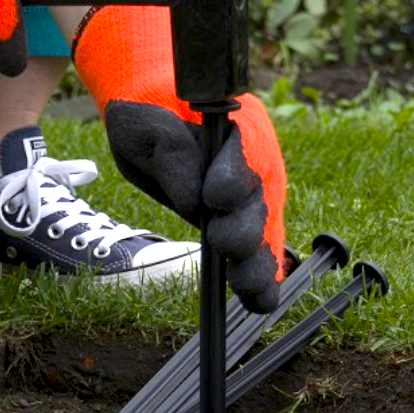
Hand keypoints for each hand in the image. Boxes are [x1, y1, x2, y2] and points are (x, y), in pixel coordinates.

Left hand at [74, 6, 286, 311]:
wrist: (154, 110)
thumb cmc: (151, 115)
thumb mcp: (149, 127)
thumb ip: (173, 155)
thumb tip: (194, 200)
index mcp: (239, 129)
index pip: (245, 160)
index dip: (232, 183)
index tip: (213, 198)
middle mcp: (255, 164)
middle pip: (259, 202)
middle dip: (245, 231)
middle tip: (224, 245)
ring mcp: (254, 194)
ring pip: (264, 232)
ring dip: (259, 265)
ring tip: (255, 296)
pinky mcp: (243, 219)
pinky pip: (259, 248)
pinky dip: (260, 275)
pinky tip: (260, 301)